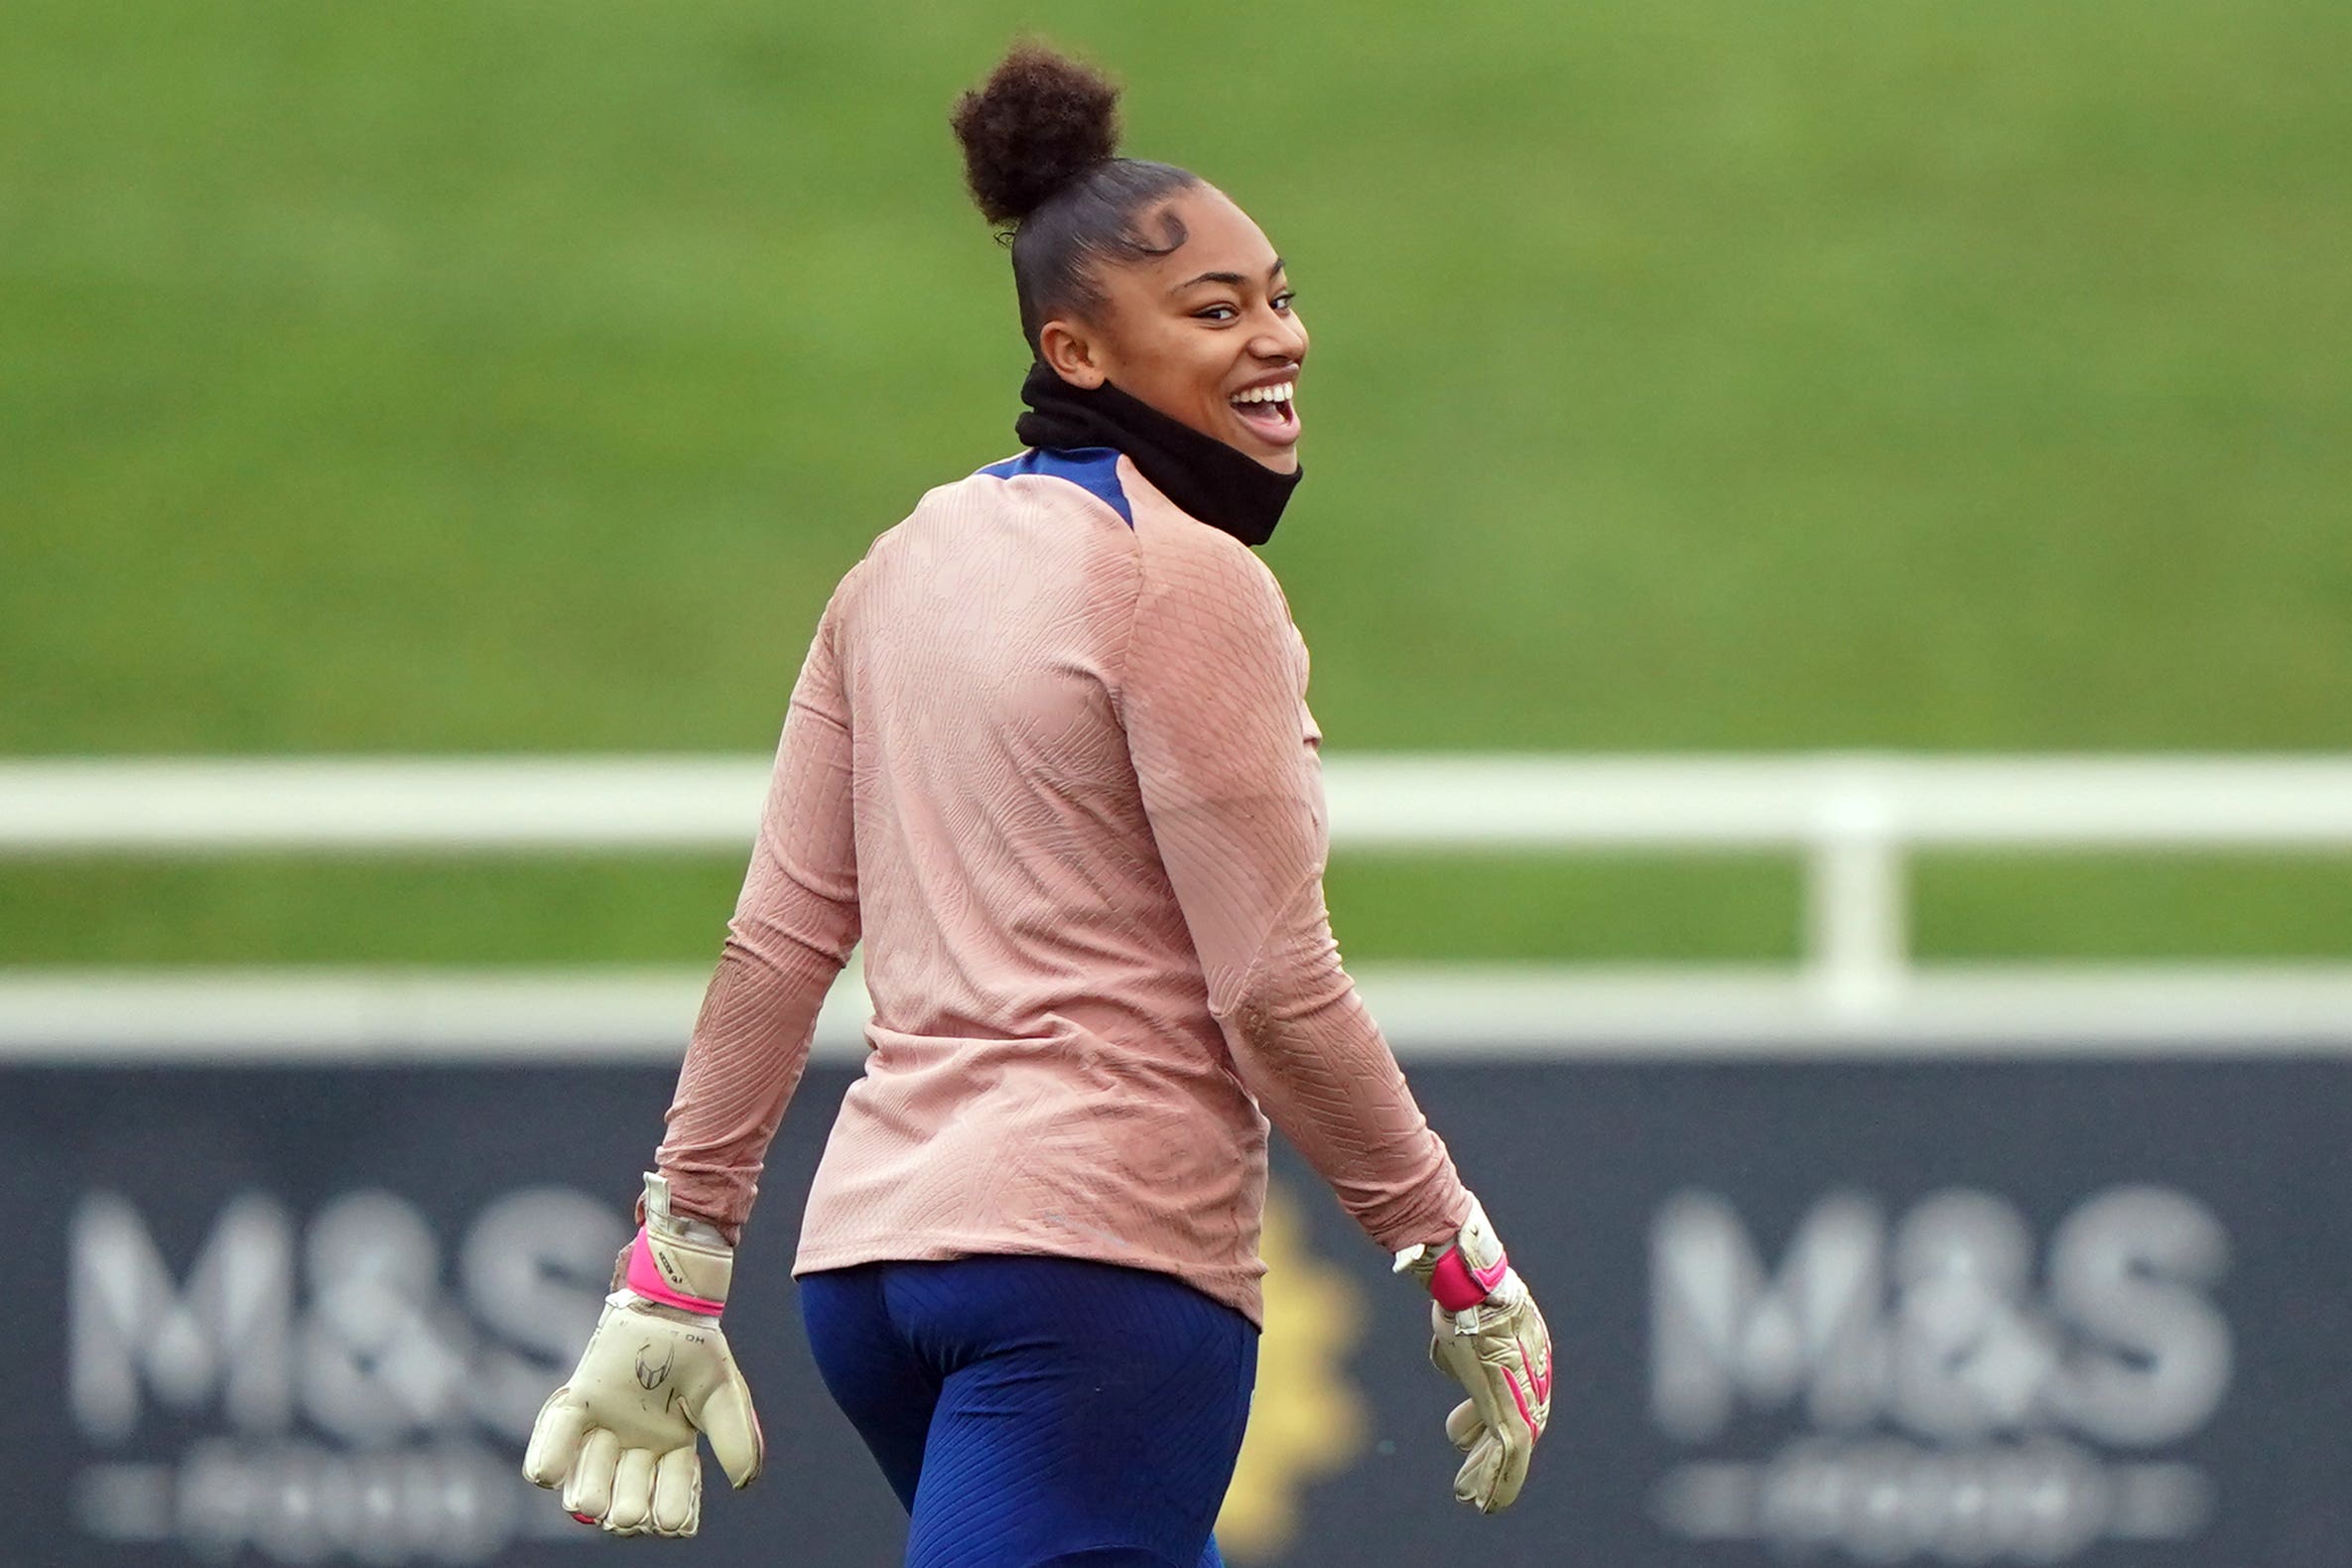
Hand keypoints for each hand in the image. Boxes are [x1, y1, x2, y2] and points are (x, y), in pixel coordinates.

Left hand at [522, 1173, 763, 1535]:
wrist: (668, 1302)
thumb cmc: (696, 1348)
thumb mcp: (722, 1393)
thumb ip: (735, 1436)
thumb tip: (744, 1484)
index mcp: (673, 1454)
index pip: (671, 1504)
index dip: (672, 1514)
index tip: (673, 1519)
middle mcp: (634, 1452)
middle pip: (624, 1506)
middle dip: (628, 1507)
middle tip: (633, 1495)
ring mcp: (602, 1432)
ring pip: (585, 1490)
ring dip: (593, 1485)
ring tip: (602, 1466)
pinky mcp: (575, 1406)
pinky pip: (551, 1451)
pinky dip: (549, 1462)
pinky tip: (550, 1473)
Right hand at [1394, 1195, 1552, 1512]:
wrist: (1473, 1287)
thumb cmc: (1460, 1293)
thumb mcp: (1458, 1321)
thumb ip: (1455, 1342)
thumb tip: (1446, 1357)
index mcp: (1524, 1354)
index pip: (1513, 1397)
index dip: (1487, 1421)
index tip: (1464, 1436)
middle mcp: (1531, 1378)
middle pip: (1514, 1426)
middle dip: (1490, 1455)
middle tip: (1472, 1481)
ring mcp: (1521, 1396)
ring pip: (1510, 1450)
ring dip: (1489, 1476)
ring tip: (1472, 1500)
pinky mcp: (1509, 1412)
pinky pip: (1505, 1457)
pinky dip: (1495, 1481)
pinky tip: (1482, 1503)